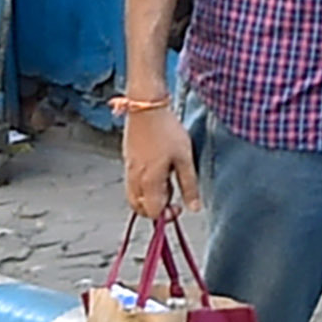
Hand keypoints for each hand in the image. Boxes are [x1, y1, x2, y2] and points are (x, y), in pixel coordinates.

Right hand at [120, 93, 191, 218]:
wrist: (147, 107)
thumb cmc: (167, 131)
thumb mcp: (185, 159)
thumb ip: (189, 186)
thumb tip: (195, 208)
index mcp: (149, 181)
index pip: (153, 212)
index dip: (167, 215)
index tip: (179, 205)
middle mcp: (134, 178)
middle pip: (139, 208)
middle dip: (155, 209)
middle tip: (172, 197)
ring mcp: (128, 169)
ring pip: (134, 196)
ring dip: (149, 197)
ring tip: (166, 181)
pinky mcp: (127, 159)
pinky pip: (132, 182)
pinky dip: (143, 186)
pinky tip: (157, 170)